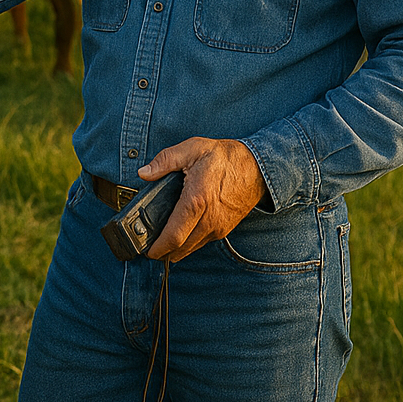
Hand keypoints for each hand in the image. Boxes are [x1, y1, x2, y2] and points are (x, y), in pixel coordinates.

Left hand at [137, 136, 267, 262]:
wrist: (258, 166)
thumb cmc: (225, 157)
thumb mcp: (192, 149)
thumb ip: (165, 160)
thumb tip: (144, 172)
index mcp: (197, 200)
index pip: (174, 235)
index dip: (158, 247)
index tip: (147, 250)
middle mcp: (209, 219)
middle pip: (181, 248)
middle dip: (163, 252)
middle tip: (148, 248)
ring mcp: (219, 227)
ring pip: (192, 248)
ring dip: (175, 250)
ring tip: (161, 245)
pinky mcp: (224, 229)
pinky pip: (202, 242)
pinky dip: (188, 244)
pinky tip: (180, 237)